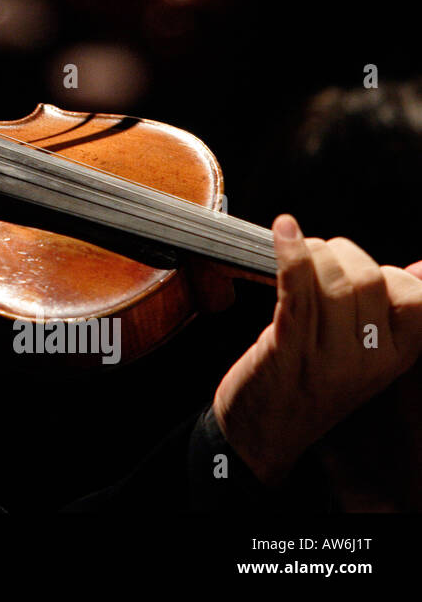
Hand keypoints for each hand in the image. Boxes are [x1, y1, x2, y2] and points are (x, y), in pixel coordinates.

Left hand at [213, 214, 421, 483]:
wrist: (262, 436)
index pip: (416, 299)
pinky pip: (297, 291)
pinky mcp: (288, 349)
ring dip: (312, 253)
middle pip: (369, 280)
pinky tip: (284, 231)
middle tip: (317, 257)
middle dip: (340, 254)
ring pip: (333, 281)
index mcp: (393, 358)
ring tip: (296, 251)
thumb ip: (391, 313)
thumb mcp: (362, 355)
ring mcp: (328, 356)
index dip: (387, 272)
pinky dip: (291, 254)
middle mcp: (368, 359)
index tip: (356, 272)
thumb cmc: (309, 386)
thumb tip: (420, 266)